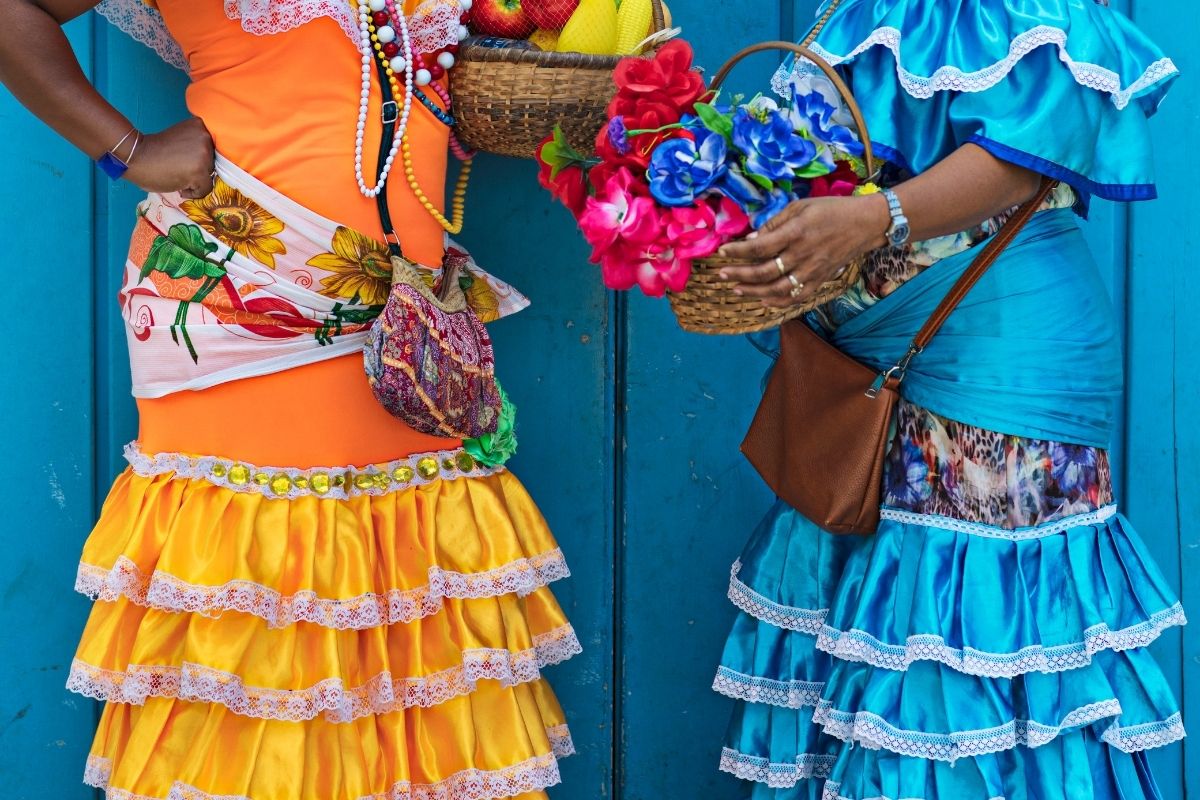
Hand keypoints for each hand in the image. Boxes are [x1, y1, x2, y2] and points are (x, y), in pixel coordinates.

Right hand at [124, 117, 215, 197]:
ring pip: (210, 176)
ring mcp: (203, 154)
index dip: (204, 158)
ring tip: (178, 175)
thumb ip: (197, 144)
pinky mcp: (199, 171)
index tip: (190, 161)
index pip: (216, 148)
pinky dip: (193, 192)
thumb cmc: (156, 150)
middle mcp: (205, 137)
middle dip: (199, 169)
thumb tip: (213, 162)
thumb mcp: (182, 139)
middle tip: (179, 168)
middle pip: (214, 162)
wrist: (135, 156)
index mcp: (200, 126)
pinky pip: (206, 189)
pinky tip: (180, 186)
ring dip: (196, 180)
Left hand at [717, 193, 890, 307]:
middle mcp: (802, 255)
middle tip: (722, 274)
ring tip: (737, 289)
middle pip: (763, 272)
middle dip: (738, 275)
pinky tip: (762, 300)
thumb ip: (774, 224)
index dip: (737, 252)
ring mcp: (811, 272)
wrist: (865, 224)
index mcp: (795, 233)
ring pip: (776, 290)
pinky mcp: (819, 281)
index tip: (722, 252)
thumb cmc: (831, 210)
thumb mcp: (800, 207)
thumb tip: (750, 239)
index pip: (758, 248)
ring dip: (753, 292)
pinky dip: (777, 302)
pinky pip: (795, 297)